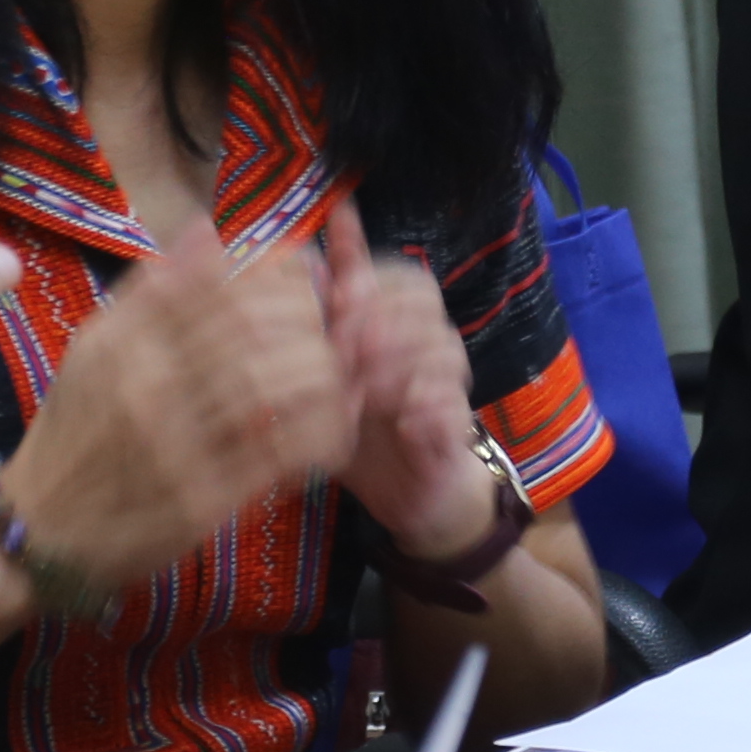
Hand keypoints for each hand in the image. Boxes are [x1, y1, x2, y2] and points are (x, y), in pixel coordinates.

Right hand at [0, 207, 353, 581]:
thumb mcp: (92, 350)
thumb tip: (205, 229)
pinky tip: (334, 424)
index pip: (213, 287)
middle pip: (247, 331)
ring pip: (267, 389)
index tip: (304, 268)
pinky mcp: (200, 501)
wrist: (40, 532)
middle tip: (333, 316)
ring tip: (340, 365)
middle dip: (304, 317)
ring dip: (318, 370)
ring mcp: (173, 447)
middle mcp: (145, 389)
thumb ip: (148, 293)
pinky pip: (273, 457)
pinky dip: (313, 434)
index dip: (271, 272)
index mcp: (121, 344)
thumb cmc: (72, 434)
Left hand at [316, 196, 499, 560]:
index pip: (394, 269)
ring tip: (360, 386)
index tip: (338, 272)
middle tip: (340, 343)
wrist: (409, 494)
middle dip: (376, 313)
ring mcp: (447, 380)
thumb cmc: (359, 427)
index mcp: (394, 321)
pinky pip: (450, 403)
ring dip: (394, 361)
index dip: (366, 264)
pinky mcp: (457, 425)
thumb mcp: (322, 372)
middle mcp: (427, 340)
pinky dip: (422, 407)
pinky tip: (397, 419)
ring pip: (438, 342)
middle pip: (419, 294)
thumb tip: (293, 257)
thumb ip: (315, 315)